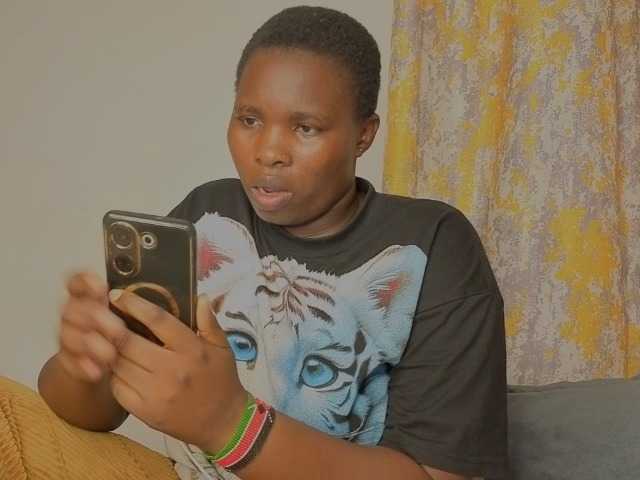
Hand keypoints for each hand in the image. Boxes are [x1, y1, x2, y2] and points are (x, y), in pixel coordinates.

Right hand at [57, 272, 127, 382]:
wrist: (99, 365)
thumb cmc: (115, 332)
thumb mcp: (124, 314)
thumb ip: (127, 303)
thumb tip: (142, 295)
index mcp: (86, 297)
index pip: (76, 282)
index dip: (84, 282)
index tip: (101, 288)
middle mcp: (73, 314)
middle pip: (72, 309)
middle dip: (96, 318)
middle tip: (119, 330)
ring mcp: (67, 336)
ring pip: (68, 336)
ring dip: (91, 344)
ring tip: (112, 354)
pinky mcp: (66, 360)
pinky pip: (69, 362)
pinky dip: (84, 366)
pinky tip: (97, 371)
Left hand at [107, 289, 246, 451]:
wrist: (223, 423)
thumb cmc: (221, 381)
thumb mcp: (223, 348)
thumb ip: (210, 322)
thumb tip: (202, 297)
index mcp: (192, 350)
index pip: (158, 320)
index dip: (134, 304)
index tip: (117, 294)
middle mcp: (173, 370)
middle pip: (129, 341)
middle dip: (111, 326)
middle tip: (102, 316)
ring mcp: (157, 392)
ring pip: (119, 364)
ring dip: (109, 349)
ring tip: (105, 339)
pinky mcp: (145, 411)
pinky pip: (118, 387)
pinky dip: (114, 374)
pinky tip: (118, 367)